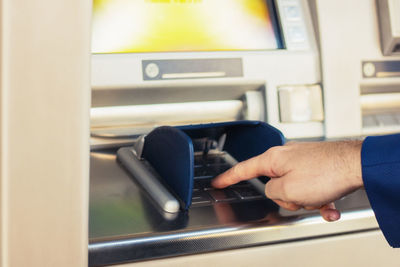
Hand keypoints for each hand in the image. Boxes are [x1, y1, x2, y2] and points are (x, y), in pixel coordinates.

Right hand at [212, 141, 363, 221]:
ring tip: (321, 199)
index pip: (243, 169)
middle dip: (287, 197)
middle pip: (274, 185)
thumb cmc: (326, 172)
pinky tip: (330, 206)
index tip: (218, 182)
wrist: (358, 164)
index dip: (228, 178)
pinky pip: (311, 188)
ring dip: (307, 200)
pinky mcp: (317, 165)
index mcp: (273, 158)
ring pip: (294, 189)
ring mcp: (303, 160)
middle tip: (300, 198)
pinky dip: (320, 199)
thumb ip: (272, 192)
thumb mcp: (289, 189)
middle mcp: (286, 156)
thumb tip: (275, 191)